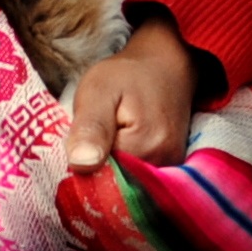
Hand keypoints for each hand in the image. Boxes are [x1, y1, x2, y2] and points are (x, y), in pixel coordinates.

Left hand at [64, 16, 196, 171]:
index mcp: (145, 146)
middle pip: (116, 184)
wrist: (164, 65)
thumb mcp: (99, 90)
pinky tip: (120, 148)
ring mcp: (171, 168)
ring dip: (110, 167)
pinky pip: (140, 180)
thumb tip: (80, 163)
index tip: (80, 139)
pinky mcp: (171, 167)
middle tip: (94, 135)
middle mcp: (164, 164)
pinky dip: (124, 169)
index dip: (82, 163)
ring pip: (127, 183)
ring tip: (108, 139)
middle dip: (97, 167)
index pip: (100, 177)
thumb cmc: (127, 75)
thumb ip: (90, 126)